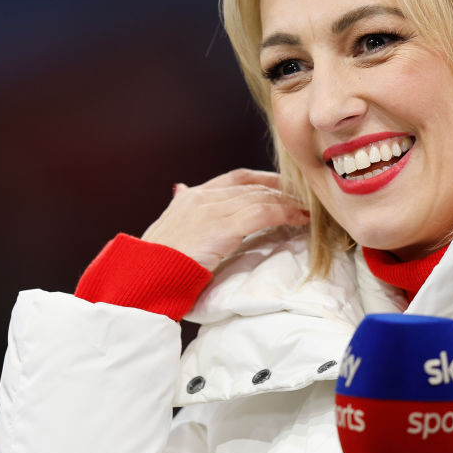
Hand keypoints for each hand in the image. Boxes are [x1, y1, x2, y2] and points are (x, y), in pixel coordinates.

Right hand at [141, 169, 309, 270]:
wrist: (144, 275)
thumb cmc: (155, 263)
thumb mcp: (169, 229)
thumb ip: (182, 209)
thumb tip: (181, 189)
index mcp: (191, 197)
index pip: (237, 178)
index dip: (264, 179)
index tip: (283, 186)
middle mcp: (203, 197)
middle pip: (253, 186)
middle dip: (282, 192)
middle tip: (304, 199)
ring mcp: (213, 209)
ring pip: (261, 198)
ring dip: (289, 204)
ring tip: (308, 211)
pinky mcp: (223, 226)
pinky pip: (264, 213)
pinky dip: (286, 214)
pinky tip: (299, 220)